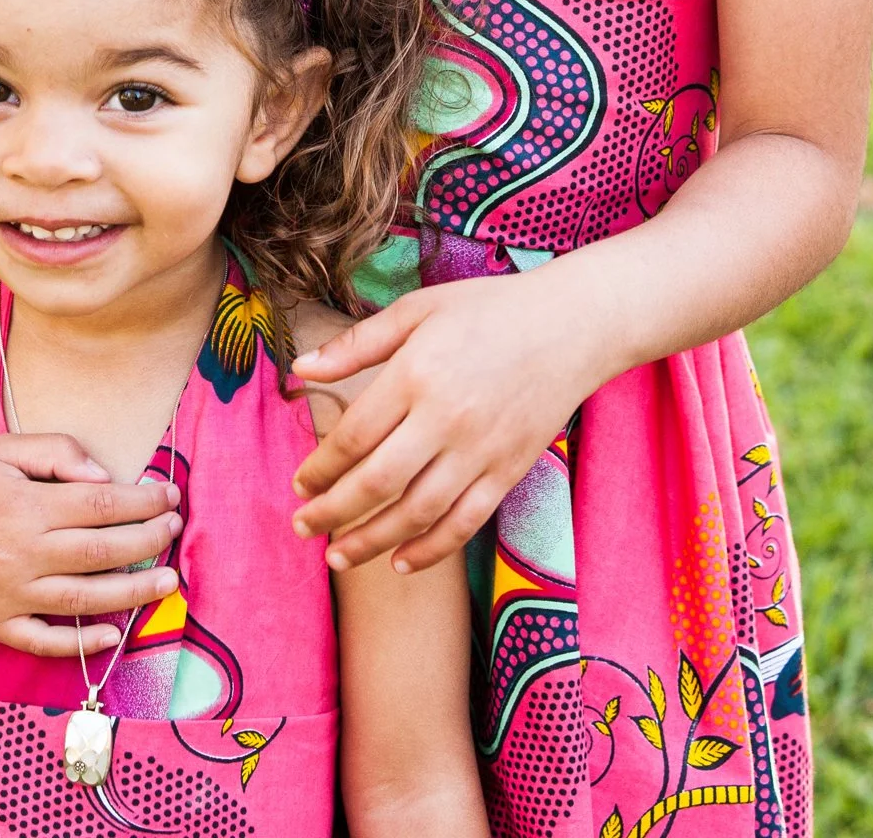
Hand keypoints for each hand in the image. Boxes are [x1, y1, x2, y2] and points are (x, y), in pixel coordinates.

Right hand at [0, 434, 184, 654]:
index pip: (102, 506)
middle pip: (100, 552)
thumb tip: (105, 479)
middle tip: (174, 529)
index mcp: (27, 508)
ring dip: (131, 593)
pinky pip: (41, 640)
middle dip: (146, 540)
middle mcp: (21, 554)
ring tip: (167, 583)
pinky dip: (78, 642)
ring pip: (82, 599)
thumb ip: (58, 452)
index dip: (143, 503)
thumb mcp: (6, 447)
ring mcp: (7, 594)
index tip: (169, 496)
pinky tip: (111, 634)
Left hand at [290, 267, 606, 573]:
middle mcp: (446, 418)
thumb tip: (299, 369)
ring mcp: (481, 450)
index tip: (299, 484)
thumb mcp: (417, 310)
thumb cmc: (488, 310)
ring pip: (417, 513)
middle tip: (302, 527)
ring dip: (372, 541)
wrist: (573, 325)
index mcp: (416, 373)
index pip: (354, 435)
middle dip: (332, 512)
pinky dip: (431, 549)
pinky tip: (401, 562)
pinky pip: (465, 522)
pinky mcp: (510, 471)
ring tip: (337, 557)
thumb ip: (356, 343)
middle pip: (377, 482)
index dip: (320, 467)